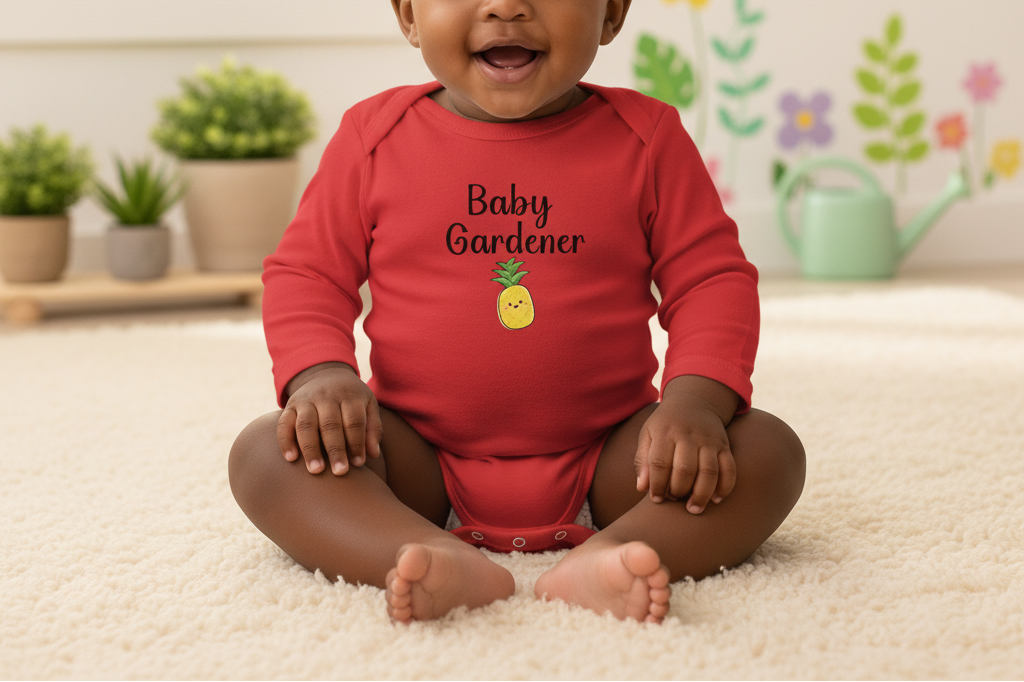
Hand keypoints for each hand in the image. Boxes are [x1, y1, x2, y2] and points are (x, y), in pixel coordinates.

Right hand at [277, 362, 382, 475]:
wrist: (326, 374)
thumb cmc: (351, 399)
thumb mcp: (368, 405)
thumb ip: (372, 428)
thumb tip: (373, 454)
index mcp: (349, 395)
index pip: (354, 420)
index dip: (357, 443)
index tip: (358, 463)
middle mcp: (326, 396)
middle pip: (330, 424)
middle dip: (335, 449)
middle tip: (340, 472)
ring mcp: (306, 400)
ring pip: (306, 425)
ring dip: (311, 449)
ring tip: (316, 471)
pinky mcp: (289, 406)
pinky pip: (284, 424)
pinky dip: (286, 441)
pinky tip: (291, 459)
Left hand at [634, 376, 738, 513]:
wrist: (694, 402)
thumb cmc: (665, 425)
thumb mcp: (648, 434)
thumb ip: (642, 460)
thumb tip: (642, 488)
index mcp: (665, 432)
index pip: (660, 463)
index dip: (657, 485)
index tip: (656, 499)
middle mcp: (688, 435)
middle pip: (685, 469)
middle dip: (678, 490)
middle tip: (674, 500)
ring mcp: (709, 440)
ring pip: (709, 471)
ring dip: (701, 494)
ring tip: (693, 509)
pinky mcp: (724, 446)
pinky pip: (730, 469)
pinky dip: (725, 486)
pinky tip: (716, 499)